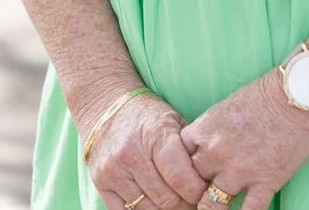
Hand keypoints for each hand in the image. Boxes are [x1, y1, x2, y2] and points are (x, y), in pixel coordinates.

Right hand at [87, 91, 207, 209]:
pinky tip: (153, 202)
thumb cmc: (147, 116)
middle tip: (191, 199)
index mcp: (155, 134)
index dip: (197, 191)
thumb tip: (208, 182)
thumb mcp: (173, 121)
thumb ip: (188, 150)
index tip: (203, 191)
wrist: (105, 109)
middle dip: (184, 203)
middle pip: (166, 199)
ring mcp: (113, 171)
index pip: (180, 178)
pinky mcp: (100, 184)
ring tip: (174, 200)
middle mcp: (131, 154)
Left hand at [180, 68, 308, 209]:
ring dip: (212, 209)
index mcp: (205, 129)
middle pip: (189, 184)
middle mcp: (216, 152)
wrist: (298, 94)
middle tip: (198, 197)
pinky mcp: (264, 182)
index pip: (175, 158)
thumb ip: (212, 130)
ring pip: (210, 207)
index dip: (178, 171)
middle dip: (193, 192)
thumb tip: (205, 149)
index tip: (184, 177)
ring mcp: (239, 170)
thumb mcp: (227, 106)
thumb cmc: (265, 94)